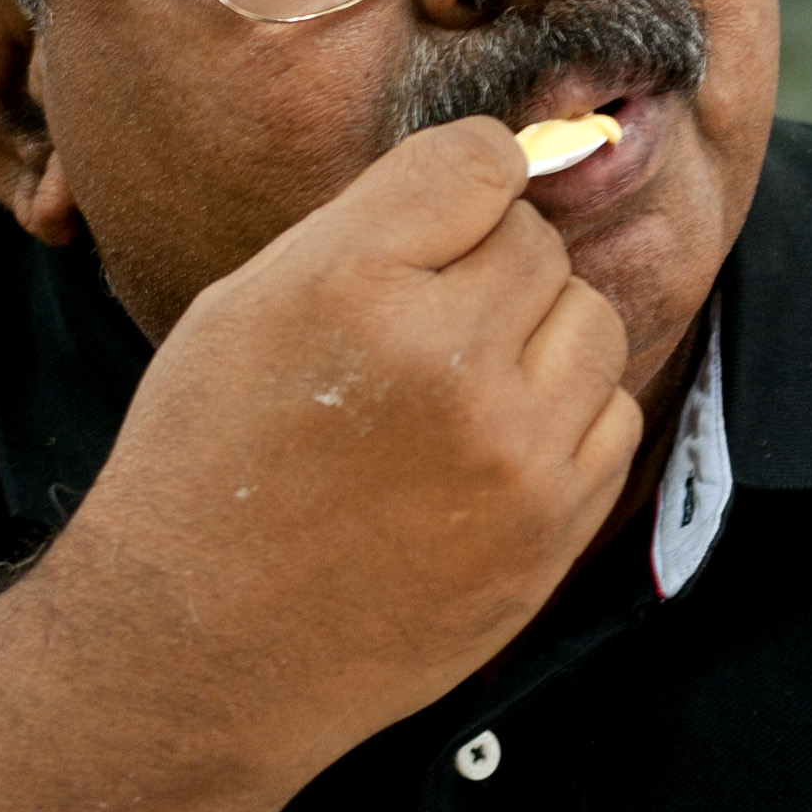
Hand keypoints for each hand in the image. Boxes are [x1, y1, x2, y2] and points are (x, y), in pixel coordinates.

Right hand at [56, 118, 641, 784]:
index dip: (465, 183)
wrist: (200, 649)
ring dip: (540, 339)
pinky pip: (611, 417)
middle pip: (540, 244)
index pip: (481, 162)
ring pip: (591, 323)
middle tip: (424, 331)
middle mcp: (444, 359)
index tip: (446, 220)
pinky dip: (565, 419)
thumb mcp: (244, 307)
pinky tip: (489, 450)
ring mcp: (511, 452)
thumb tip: (493, 171)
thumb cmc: (207, 469)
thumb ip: (371, 229)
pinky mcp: (550, 528)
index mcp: (350, 284)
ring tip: (463, 388)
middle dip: (491, 270)